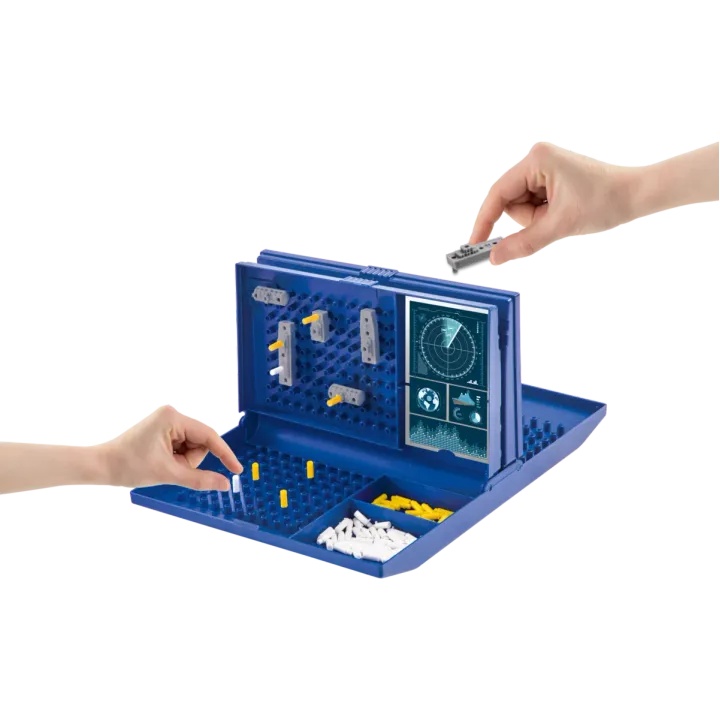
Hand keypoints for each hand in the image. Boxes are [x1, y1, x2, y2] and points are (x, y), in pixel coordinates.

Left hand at [101, 405, 242, 489]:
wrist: (101, 466)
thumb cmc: (128, 466)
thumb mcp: (168, 474)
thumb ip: (200, 479)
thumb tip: (225, 483)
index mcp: (173, 418)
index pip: (208, 436)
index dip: (224, 454)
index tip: (237, 469)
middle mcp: (172, 415)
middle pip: (200, 442)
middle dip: (189, 460)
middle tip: (170, 468)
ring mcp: (166, 421)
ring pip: (192, 447)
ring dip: (182, 461)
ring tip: (162, 465)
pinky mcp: (163, 429)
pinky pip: (182, 446)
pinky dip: (176, 459)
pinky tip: (161, 462)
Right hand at [469, 142, 633, 264]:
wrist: (636, 195)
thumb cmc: (605, 201)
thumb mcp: (560, 225)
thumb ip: (523, 242)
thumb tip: (495, 257)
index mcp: (536, 159)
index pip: (498, 194)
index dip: (484, 220)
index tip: (475, 242)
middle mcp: (537, 158)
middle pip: (510, 202)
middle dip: (528, 219)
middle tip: (553, 221)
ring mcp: (544, 167)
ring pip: (522, 206)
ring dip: (538, 218)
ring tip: (563, 215)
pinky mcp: (551, 176)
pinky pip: (534, 204)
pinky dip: (545, 215)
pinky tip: (564, 211)